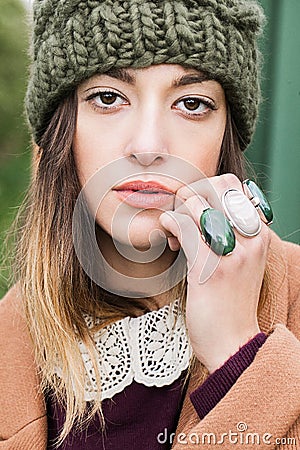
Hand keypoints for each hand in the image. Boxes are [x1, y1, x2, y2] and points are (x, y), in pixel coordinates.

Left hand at [159, 174, 270, 372]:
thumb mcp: (241, 262)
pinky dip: (169, 225)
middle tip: (181, 215)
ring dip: (177, 211)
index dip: (207, 188)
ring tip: (174, 233)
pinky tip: (167, 238)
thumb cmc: (231, 302)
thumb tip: (200, 209)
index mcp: (259, 234)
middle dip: (191, 193)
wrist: (232, 342)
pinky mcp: (209, 268)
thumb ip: (230, 234)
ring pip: (196, 202)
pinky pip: (183, 227)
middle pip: (216, 185)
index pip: (234, 185)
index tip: (195, 209)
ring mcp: (232, 253)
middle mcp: (250, 238)